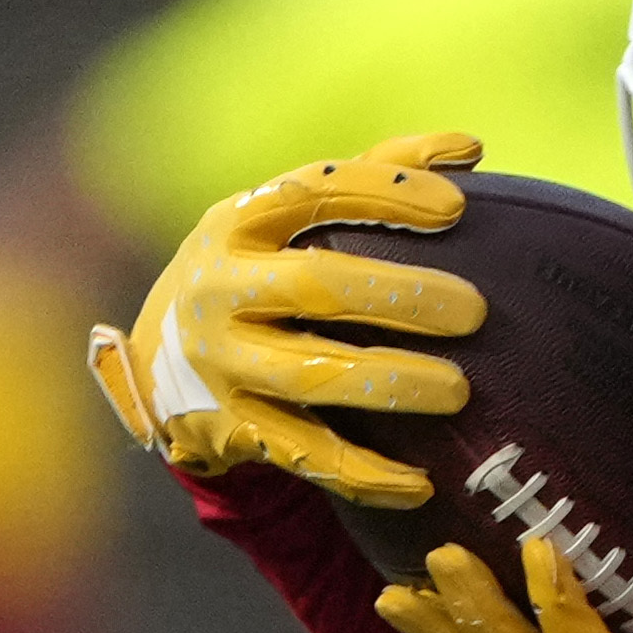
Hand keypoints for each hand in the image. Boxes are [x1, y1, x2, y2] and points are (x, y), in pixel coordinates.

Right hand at [81, 131, 485, 508]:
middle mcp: (221, 290)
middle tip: (474, 311)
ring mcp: (222, 364)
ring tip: (459, 391)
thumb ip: (374, 178)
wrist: (159, 365)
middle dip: (399, 297)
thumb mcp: (287, 220)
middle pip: (317, 286)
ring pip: (313, 377)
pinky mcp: (234, 430)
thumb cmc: (255, 275)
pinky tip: (423, 485)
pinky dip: (366, 474)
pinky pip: (308, 456)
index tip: (456, 208)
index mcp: (237, 223)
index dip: (385, 194)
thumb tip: (470, 147)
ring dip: (390, 384)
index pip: (314, 192)